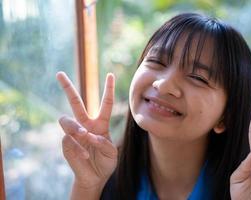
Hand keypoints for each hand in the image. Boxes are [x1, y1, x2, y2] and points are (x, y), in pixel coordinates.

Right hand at [56, 72, 117, 189]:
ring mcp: (75, 134)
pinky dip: (78, 148)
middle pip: (75, 103)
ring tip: (84, 136)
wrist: (95, 177)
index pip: (106, 103)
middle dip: (67, 88)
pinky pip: (68, 140)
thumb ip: (103, 142)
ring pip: (66, 120)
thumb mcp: (112, 153)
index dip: (108, 89)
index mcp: (101, 123)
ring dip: (75, 128)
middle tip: (59, 74)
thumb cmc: (105, 162)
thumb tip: (87, 135)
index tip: (110, 75)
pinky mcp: (66, 144)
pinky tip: (84, 156)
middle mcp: (86, 125)